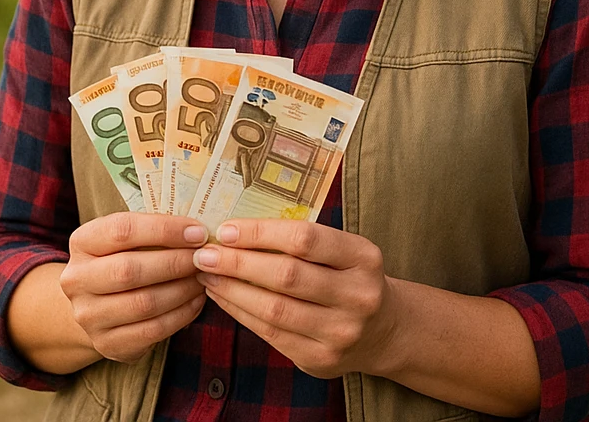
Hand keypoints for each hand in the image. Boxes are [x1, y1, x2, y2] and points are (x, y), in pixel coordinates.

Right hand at [59, 212, 208, 363]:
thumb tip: (199, 231)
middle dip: (175, 263)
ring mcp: (88, 316)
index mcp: (83, 242)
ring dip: (182, 290)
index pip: (122, 230)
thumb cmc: (124, 257)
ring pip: (143, 303)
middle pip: (129, 270)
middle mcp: (77, 279)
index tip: (198, 232)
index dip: (164, 230)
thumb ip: (156, 230)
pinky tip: (197, 300)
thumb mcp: (129, 237)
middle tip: (204, 258)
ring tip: (203, 278)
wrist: (99, 303)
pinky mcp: (106, 344)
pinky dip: (181, 315)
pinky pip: (151, 330)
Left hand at [191, 219, 399, 378]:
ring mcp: (340, 332)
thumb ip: (304, 241)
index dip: (261, 233)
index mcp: (363, 258)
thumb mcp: (345, 251)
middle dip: (238, 262)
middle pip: (287, 276)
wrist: (384, 330)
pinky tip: (224, 297)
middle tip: (204, 253)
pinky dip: (241, 313)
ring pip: (274, 309)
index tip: (226, 229)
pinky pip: (271, 333)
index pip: (305, 239)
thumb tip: (238, 229)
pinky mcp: (321, 360)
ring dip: (233, 290)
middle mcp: (357, 296)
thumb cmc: (351, 278)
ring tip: (207, 275)